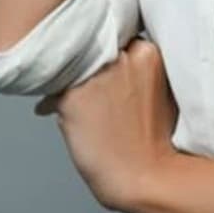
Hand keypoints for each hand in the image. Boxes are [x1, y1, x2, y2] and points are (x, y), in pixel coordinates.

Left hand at [33, 37, 178, 211]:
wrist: (145, 176)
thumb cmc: (156, 140)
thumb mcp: (160, 90)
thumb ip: (139, 68)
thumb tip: (106, 61)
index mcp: (148, 52)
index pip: (118, 37)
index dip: (110, 54)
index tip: (107, 70)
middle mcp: (121, 56)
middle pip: (94, 47)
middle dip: (91, 65)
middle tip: (96, 92)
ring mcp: (96, 74)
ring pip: (71, 66)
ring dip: (71, 82)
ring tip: (85, 108)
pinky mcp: (72, 96)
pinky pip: (53, 90)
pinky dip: (55, 104)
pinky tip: (67, 119)